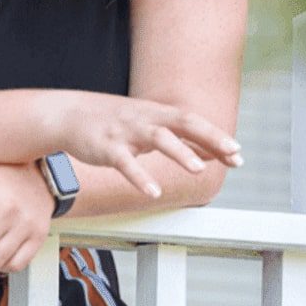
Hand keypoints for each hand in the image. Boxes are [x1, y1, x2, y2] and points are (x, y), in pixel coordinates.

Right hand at [54, 92, 242, 198]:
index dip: (215, 136)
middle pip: (181, 122)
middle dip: (208, 136)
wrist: (68, 114)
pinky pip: (125, 162)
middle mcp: (144, 118)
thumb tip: (213, 153)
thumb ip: (178, 138)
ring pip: (156, 138)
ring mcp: (126, 131)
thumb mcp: (147, 124)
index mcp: (155, 113)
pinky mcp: (107, 147)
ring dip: (179, 152)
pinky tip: (153, 192)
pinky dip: (140, 177)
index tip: (238, 153)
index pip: (191, 122)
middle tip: (232, 152)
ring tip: (198, 169)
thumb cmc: (112, 121)